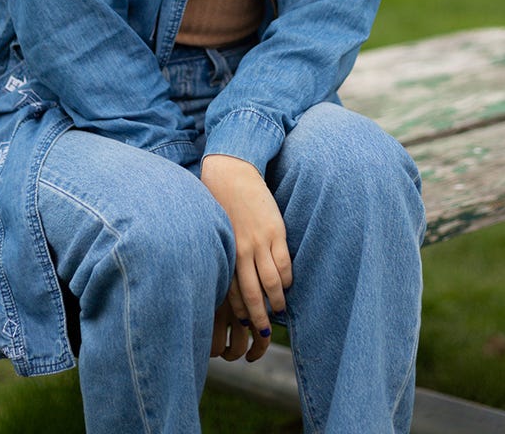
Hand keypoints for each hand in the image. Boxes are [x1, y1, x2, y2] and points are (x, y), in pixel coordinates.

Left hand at [201, 154, 291, 360]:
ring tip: (279, 308)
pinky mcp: (276, 230)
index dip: (242, 313)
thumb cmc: (220, 204)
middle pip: (253, 294)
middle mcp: (242, 251)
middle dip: (259, 317)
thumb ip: (224, 256)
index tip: (246, 326)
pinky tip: (286, 285)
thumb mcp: (217, 233)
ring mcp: (260, 241)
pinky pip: (285, 262)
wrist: (232, 172)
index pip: (234, 294)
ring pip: (272, 282)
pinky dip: (287, 279)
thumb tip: (228, 282)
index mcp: (226, 253)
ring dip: (277, 300)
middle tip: (263, 331)